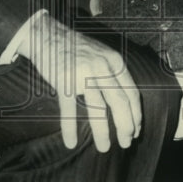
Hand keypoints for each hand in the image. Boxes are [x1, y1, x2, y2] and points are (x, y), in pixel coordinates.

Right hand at [17, 14, 141, 151]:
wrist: (47, 34)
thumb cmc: (75, 47)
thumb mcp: (101, 54)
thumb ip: (113, 73)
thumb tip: (124, 102)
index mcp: (114, 61)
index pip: (131, 92)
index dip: (136, 114)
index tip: (136, 130)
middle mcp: (101, 67)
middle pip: (119, 102)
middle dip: (125, 126)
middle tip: (126, 143)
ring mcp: (82, 74)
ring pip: (97, 108)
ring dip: (102, 132)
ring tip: (104, 147)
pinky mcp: (63, 80)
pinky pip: (69, 110)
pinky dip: (70, 128)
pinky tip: (71, 142)